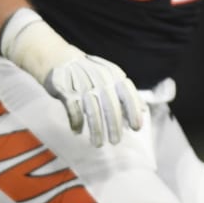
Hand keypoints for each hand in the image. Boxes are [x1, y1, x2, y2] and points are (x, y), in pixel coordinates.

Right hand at [0, 9, 145, 146]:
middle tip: (116, 141)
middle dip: (114, 126)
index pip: (128, 94)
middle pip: (111, 106)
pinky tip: (77, 131)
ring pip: (92, 111)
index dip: (133, 112)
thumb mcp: (112, 77)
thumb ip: (127, 93)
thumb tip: (144, 111)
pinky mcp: (66, 90)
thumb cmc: (91, 73)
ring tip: (98, 143)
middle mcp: (100, 80)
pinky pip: (73, 110)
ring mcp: (83, 85)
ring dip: (96, 129)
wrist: (59, 59)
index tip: (136, 128)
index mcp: (114, 76)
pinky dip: (76, 122)